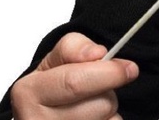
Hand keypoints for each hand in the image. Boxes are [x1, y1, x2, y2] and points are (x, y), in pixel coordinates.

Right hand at [10, 32, 137, 119]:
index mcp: (29, 92)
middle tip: (102, 88)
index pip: (75, 82)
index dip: (108, 73)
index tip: (129, 68)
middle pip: (99, 105)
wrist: (43, 115)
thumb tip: (98, 53)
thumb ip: (74, 47)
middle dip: (108, 92)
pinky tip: (92, 119)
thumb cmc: (52, 86)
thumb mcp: (56, 59)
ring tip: (90, 107)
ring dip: (108, 111)